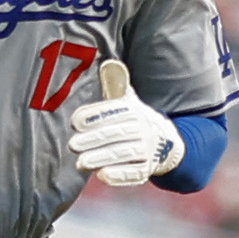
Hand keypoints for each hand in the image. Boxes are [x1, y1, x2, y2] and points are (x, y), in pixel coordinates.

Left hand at [69, 82, 183, 187]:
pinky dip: (119, 175)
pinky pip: (134, 173)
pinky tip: (102, 175)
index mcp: (135, 110)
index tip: (75, 122)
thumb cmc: (135, 120)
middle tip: (73, 144)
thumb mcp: (127, 102)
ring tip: (81, 162)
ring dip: (102, 157)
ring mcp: (147, 151)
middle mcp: (143, 129)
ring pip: (124, 153)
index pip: (114, 112)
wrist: (165, 144)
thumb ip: (115, 85)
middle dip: (94, 139)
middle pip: (117, 133)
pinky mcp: (146, 170)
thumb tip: (109, 63)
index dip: (94, 116)